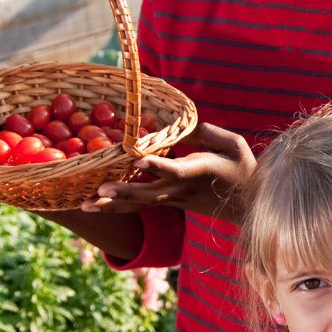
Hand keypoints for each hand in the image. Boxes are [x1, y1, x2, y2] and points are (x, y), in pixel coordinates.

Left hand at [79, 123, 254, 217]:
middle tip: (99, 191)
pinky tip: (94, 206)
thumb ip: (207, 133)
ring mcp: (173, 199)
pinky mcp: (167, 203)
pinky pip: (139, 206)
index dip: (158, 165)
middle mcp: (182, 190)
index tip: (138, 159)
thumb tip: (180, 125)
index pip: (176, 170)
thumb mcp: (234, 144)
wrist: (246, 205)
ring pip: (139, 205)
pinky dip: (117, 206)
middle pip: (149, 194)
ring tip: (85, 206)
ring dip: (112, 205)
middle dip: (124, 192)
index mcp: (200, 172)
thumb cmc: (243, 168)